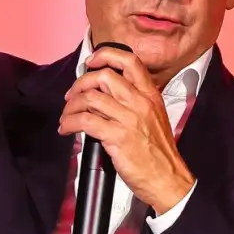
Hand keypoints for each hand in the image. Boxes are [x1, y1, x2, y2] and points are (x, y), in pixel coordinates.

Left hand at [59, 47, 194, 214]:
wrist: (168, 179)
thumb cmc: (159, 153)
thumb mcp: (154, 118)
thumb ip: (134, 102)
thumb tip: (104, 95)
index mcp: (150, 95)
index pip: (130, 61)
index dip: (106, 55)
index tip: (90, 62)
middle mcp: (140, 103)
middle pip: (103, 76)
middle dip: (80, 83)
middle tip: (72, 96)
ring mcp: (129, 119)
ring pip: (90, 98)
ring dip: (71, 107)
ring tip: (66, 116)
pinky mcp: (118, 137)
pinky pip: (85, 121)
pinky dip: (69, 123)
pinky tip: (66, 129)